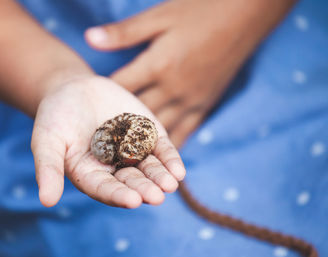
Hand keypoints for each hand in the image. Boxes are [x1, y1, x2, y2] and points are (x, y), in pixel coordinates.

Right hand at [31, 75, 185, 207]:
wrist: (73, 89)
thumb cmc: (54, 117)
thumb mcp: (46, 141)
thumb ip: (48, 168)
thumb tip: (46, 201)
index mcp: (90, 175)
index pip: (105, 189)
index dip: (118, 195)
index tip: (132, 201)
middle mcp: (114, 168)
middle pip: (131, 181)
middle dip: (144, 189)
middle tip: (157, 197)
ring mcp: (132, 151)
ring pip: (149, 168)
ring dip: (160, 177)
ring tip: (171, 184)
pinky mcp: (146, 134)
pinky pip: (160, 148)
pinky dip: (169, 158)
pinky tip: (178, 170)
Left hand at [85, 0, 294, 146]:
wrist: (248, 14)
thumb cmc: (200, 10)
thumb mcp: (160, 16)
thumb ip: (125, 33)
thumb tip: (89, 39)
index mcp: (158, 65)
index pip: (121, 88)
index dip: (101, 100)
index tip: (82, 113)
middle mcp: (173, 88)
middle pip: (137, 117)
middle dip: (117, 134)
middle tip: (97, 151)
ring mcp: (191, 100)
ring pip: (160, 132)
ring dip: (142, 150)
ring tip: (124, 166)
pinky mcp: (205, 105)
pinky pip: (185, 132)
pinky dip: (170, 148)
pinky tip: (159, 162)